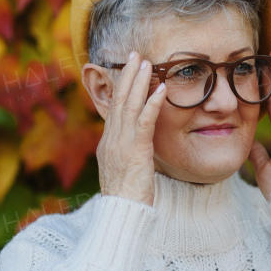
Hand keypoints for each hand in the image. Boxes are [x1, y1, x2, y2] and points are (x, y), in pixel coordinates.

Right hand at [96, 51, 166, 206]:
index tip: (129, 69)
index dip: (121, 87)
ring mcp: (121, 144)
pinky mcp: (135, 151)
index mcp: (108, 143)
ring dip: (138, 82)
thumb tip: (134, 145)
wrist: (121, 215)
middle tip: (135, 55)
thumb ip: (128, 154)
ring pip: (129, 105)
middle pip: (118, 100)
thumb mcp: (123, 171)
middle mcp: (111, 140)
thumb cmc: (127, 199)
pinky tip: (162, 89)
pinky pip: (144, 122)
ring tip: (147, 62)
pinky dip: (152, 103)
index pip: (114, 109)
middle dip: (127, 75)